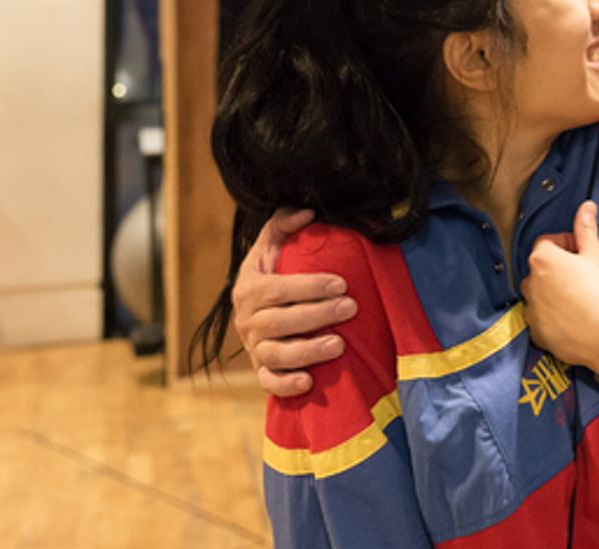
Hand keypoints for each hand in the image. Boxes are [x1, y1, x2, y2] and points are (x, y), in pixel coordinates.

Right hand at [231, 207, 355, 395]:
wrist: (260, 311)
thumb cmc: (274, 273)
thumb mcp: (272, 246)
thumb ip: (283, 224)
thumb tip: (307, 212)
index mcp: (249, 289)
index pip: (276, 288)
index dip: (308, 286)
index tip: (341, 283)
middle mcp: (247, 321)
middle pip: (279, 322)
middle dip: (317, 315)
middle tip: (351, 307)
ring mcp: (254, 348)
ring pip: (276, 355)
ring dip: (307, 352)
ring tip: (339, 344)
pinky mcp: (263, 371)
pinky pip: (269, 383)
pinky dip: (286, 385)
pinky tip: (309, 381)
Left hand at [521, 201, 598, 375]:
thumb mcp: (596, 256)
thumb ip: (586, 229)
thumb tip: (586, 205)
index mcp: (541, 259)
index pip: (548, 241)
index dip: (568, 245)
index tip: (583, 255)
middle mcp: (529, 284)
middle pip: (542, 268)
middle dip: (559, 269)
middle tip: (583, 277)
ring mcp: (530, 311)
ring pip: (540, 294)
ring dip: (553, 292)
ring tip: (580, 300)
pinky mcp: (536, 333)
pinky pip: (542, 318)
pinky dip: (553, 316)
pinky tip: (574, 320)